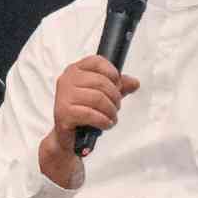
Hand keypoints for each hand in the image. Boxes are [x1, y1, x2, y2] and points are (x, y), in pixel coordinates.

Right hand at [38, 55, 139, 185]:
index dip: (112, 73)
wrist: (68, 136)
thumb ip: (118, 87)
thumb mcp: (103, 96)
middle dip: (115, 97)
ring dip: (111, 111)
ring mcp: (63, 96)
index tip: (118, 85)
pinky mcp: (63, 113)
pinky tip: (106, 124)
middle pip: (101, 82)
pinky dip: (104, 121)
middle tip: (116, 107)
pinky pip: (91, 114)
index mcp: (75, 70)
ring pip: (98, 98)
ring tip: (112, 117)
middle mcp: (67, 80)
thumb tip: (134, 82)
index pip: (97, 61)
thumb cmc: (84, 112)